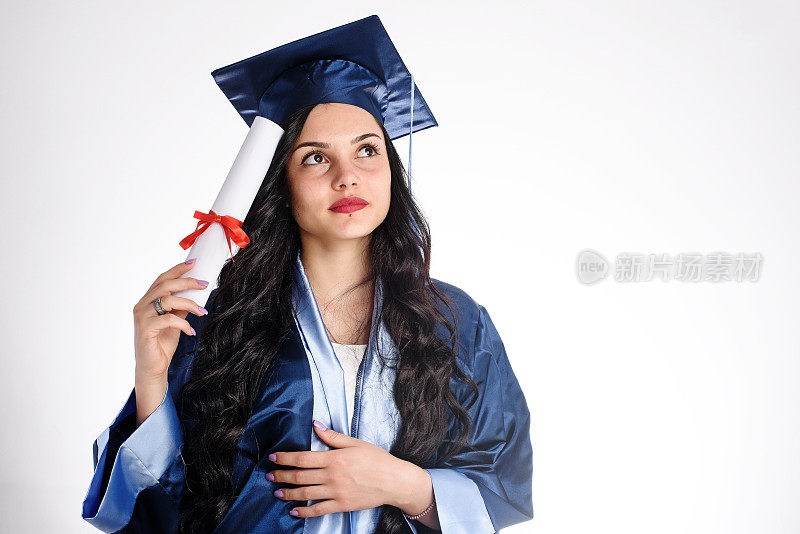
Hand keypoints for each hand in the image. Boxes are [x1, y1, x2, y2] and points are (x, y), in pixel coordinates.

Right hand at [132, 259, 208, 380]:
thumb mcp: (175, 321)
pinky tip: (191, 331)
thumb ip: (181, 307)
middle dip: (187, 282)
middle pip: (165, 285)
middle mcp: (142, 306)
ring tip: (202, 312)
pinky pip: (168, 319)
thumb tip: (195, 293)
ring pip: (167, 300)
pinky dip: (183, 324)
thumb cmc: (162, 343)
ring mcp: (142, 317)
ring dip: (189, 304)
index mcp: (148, 301)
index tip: (194, 263)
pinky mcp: (145, 329)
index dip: (177, 269)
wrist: (153, 367)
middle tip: (204, 285)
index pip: (162, 279)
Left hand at [266, 420, 428, 518]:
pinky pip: (319, 509)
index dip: (286, 458)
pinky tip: (294, 511)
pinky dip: (304, 511)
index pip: (303, 458)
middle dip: (282, 476)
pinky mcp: (341, 505)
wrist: (394, 481)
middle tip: (269, 475)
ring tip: (277, 492)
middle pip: (300, 476)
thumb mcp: (356, 443)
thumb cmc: (377, 459)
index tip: (273, 457)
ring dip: (288, 493)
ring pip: (306, 493)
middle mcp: (332, 476)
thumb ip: (333, 436)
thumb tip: (315, 424)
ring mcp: (336, 492)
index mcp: (334, 458)